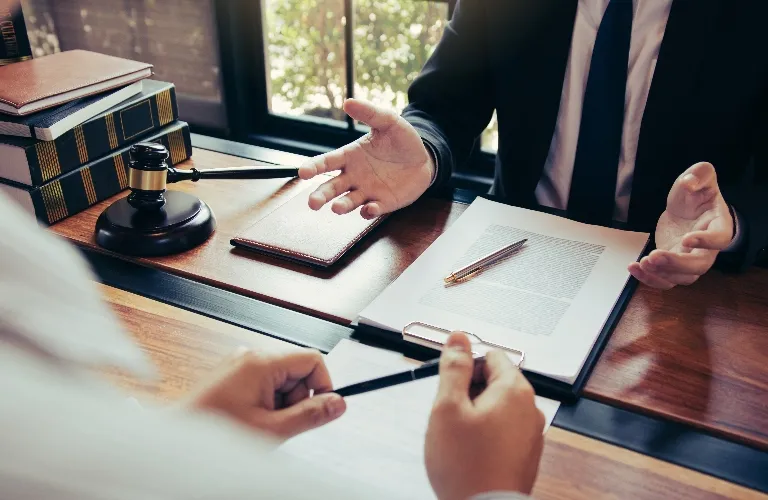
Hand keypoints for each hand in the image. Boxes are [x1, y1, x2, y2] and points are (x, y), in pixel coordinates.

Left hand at [185, 348, 345, 439]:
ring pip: (281, 380)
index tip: (320, 409)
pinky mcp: (233, 376)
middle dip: (295, 399)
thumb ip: (310, 415)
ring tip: (261, 424)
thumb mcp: (273, 429)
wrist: (180, 443)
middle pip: (297, 371)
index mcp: (261, 362)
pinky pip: (264, 385)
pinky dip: (266, 403)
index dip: (322, 385)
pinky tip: (251, 419)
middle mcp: (250, 356)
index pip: (312, 360)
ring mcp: (240, 365)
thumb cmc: (216, 433)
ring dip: (280, 404)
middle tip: (279, 423)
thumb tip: (337, 403)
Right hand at [299, 99, 434, 218]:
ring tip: (336, 208)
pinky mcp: (382, 203)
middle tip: (312, 203)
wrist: (424, 159)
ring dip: (341, 206)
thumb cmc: (401, 139)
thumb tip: (348, 102)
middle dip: (321, 195)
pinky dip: (368, 211)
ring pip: (348, 201)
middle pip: (332, 187)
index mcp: (350, 156)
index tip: (303, 172)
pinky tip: (369, 208)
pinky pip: (372, 210)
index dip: (314, 167)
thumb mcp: (388, 122)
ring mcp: (367, 191)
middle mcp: (354, 176)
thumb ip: (369, 113)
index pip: (327, 162)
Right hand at [425, 333, 544, 499]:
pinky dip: (485, 436)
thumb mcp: (448, 407)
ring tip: (459, 439)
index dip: (465, 368)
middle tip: (451, 415)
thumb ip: (454, 368)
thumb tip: (458, 339)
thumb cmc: (467, 466)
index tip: (450, 385)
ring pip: (497, 408)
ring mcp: (530, 433)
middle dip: (469, 393)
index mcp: (514, 390)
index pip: (491, 356)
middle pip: (495, 381)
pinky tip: (470, 453)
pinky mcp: (524, 453)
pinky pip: (502, 431)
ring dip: (476, 416)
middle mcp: (529, 408)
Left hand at [629, 162, 733, 289]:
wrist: (687, 208)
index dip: (706, 242)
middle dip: (676, 264)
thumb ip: (700, 174)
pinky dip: (649, 278)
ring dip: (661, 274)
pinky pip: (664, 279)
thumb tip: (689, 182)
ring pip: (681, 278)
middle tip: (654, 256)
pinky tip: (634, 267)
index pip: (719, 239)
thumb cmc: (697, 194)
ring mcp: (689, 259)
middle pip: (698, 265)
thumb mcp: (700, 175)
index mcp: (718, 226)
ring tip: (642, 263)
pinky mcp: (672, 265)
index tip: (687, 238)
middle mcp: (707, 249)